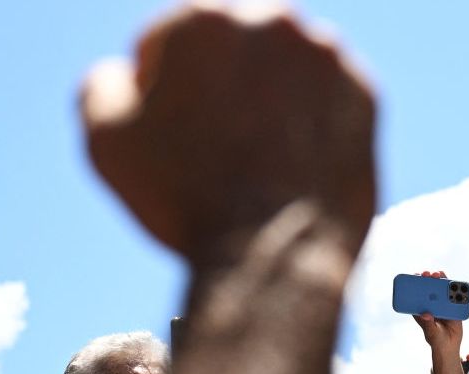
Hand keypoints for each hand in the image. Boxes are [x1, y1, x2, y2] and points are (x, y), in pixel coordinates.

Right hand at [80, 4, 374, 266]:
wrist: (274, 254)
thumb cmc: (187, 196)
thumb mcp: (107, 138)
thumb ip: (103, 84)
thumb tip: (126, 74)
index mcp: (204, 16)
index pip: (172, 42)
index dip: (163, 91)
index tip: (177, 134)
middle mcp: (272, 20)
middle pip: (234, 45)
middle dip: (222, 84)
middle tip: (220, 142)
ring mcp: (327, 56)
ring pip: (285, 67)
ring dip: (270, 96)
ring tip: (260, 156)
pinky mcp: (365, 95)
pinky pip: (328, 98)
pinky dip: (313, 120)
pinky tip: (296, 160)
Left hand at [412, 271, 462, 354]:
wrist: (450, 346)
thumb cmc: (436, 340)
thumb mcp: (431, 332)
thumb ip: (428, 324)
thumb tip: (425, 314)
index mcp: (422, 310)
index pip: (417, 295)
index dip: (415, 284)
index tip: (416, 276)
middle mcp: (431, 305)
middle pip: (429, 288)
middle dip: (429, 279)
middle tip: (430, 274)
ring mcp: (442, 305)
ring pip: (442, 290)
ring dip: (442, 281)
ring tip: (441, 275)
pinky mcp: (453, 306)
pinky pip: (454, 296)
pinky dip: (455, 289)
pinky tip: (455, 284)